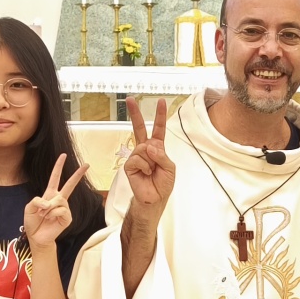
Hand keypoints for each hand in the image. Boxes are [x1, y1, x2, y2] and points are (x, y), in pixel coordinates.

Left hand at [23, 153, 91, 247]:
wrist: (36, 237)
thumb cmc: (33, 222)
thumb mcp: (29, 208)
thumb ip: (36, 200)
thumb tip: (49, 202)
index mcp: (50, 194)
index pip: (55, 178)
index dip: (58, 166)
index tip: (63, 155)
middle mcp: (59, 200)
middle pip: (70, 184)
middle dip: (78, 174)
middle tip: (87, 164)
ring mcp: (65, 208)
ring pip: (60, 200)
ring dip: (48, 208)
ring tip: (44, 215)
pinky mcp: (67, 217)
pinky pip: (61, 210)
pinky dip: (52, 214)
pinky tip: (50, 219)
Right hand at [122, 99, 174, 215]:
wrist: (154, 199)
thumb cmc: (163, 184)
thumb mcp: (170, 168)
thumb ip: (162, 155)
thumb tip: (149, 146)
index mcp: (157, 148)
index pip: (158, 129)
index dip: (159, 115)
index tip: (161, 102)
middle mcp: (145, 149)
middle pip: (139, 128)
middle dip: (134, 113)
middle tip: (129, 99)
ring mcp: (136, 156)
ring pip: (143, 148)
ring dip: (151, 161)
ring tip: (151, 171)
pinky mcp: (129, 165)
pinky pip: (137, 159)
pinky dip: (144, 167)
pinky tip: (145, 174)